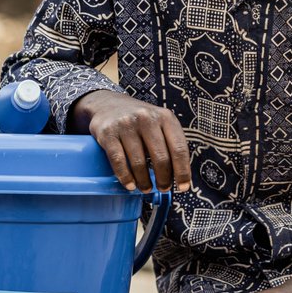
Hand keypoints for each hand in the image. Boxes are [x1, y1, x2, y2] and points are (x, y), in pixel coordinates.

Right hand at [68, 90, 190, 194]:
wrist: (108, 104)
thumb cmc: (140, 120)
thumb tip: (178, 176)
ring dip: (144, 182)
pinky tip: (130, 185)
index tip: (183, 187)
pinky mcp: (108, 133)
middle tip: (163, 188)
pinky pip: (119, 161)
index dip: (183, 171)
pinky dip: (126, 177)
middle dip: (164, 179)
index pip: (179, 149)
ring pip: (139, 162)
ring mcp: (126, 125)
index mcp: (165, 117)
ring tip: (146, 188)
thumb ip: (170, 143)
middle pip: (160, 158)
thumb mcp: (159, 122)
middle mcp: (147, 119)